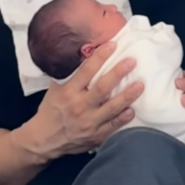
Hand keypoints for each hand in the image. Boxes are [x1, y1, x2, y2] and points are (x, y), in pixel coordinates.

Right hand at [22, 42, 143, 160]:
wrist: (44, 140)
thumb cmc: (51, 111)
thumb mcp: (55, 90)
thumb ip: (69, 75)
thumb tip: (84, 55)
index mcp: (68, 92)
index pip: (86, 71)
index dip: (100, 57)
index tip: (113, 45)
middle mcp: (79, 106)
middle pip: (102, 88)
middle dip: (118, 73)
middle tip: (132, 62)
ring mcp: (88, 123)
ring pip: (111, 108)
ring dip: (127, 96)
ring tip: (140, 85)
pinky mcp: (95, 136)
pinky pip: (112, 126)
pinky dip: (123, 118)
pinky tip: (133, 110)